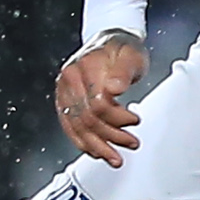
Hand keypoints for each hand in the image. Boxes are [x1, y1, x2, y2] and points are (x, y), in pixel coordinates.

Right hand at [53, 31, 148, 166]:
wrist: (110, 41)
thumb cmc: (123, 49)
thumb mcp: (131, 56)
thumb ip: (124, 72)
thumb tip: (115, 88)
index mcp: (85, 67)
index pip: (97, 104)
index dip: (117, 118)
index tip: (135, 121)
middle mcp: (69, 79)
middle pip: (86, 119)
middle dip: (110, 137)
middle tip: (131, 144)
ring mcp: (64, 90)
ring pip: (76, 127)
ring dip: (97, 146)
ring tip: (114, 158)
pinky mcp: (64, 100)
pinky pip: (69, 126)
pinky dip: (82, 142)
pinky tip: (95, 151)